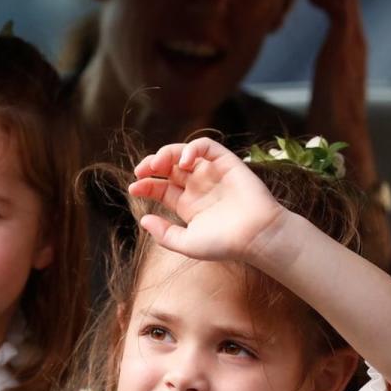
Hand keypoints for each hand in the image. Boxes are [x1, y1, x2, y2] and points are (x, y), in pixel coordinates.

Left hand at [128, 138, 285, 262]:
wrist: (256, 237)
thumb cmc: (225, 244)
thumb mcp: (187, 243)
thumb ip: (164, 234)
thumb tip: (143, 220)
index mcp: (187, 204)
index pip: (161, 188)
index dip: (145, 185)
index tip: (133, 188)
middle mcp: (198, 187)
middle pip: (168, 168)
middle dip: (152, 165)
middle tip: (141, 171)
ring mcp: (212, 173)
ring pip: (184, 153)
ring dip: (167, 153)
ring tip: (157, 164)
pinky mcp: (227, 163)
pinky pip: (206, 146)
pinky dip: (192, 147)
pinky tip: (183, 160)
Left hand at [307, 0, 375, 188]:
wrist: (341, 132)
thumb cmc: (330, 112)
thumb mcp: (329, 78)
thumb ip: (331, 62)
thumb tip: (327, 63)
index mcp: (353, 43)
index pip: (347, 3)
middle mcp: (357, 38)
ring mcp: (353, 41)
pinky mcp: (344, 47)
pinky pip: (340, 9)